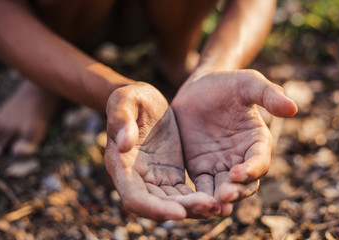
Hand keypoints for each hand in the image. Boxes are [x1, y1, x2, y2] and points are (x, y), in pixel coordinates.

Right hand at [104, 82, 219, 220]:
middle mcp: (136, 178)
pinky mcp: (170, 175)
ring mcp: (154, 178)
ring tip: (218, 206)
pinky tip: (217, 198)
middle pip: (157, 206)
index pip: (134, 197)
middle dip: (183, 210)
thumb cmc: (132, 99)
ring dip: (194, 208)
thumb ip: (121, 118)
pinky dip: (197, 199)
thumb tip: (123, 144)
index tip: (179, 213)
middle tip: (211, 207)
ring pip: (173, 203)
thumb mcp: (124, 100)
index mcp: (120, 164)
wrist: (146, 102)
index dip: (154, 208)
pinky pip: (183, 194)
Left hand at [171, 70, 296, 215]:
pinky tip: (194, 202)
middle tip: (224, 195)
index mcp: (256, 141)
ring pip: (224, 189)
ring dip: (220, 200)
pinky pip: (203, 186)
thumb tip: (293, 108)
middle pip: (245, 183)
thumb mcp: (248, 83)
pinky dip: (201, 196)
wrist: (199, 87)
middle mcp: (241, 158)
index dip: (251, 169)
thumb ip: (268, 94)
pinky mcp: (201, 168)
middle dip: (236, 191)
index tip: (236, 171)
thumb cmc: (227, 84)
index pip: (259, 161)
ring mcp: (220, 165)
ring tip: (212, 206)